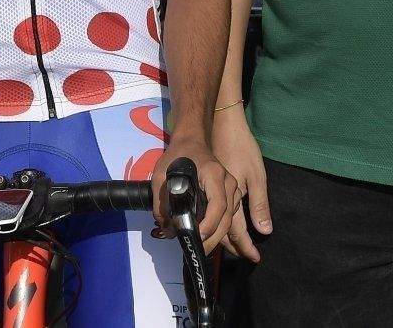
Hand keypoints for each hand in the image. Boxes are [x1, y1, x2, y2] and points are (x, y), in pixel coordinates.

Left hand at [155, 133, 240, 253]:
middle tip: (198, 252)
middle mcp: (228, 181)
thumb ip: (161, 203)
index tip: (196, 236)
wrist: (191, 140)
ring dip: (219, 237)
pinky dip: (222, 229)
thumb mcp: (162, 176)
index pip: (217, 204)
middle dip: (213, 238)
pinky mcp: (230, 192)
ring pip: (231, 217)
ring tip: (203, 250)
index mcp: (213, 174)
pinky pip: (230, 214)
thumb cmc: (177, 155)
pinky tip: (211, 239)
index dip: (209, 224)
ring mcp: (232, 186)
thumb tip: (165, 229)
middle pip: (227, 216)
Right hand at [212, 102, 270, 261]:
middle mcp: (214, 199)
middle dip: (232, 246)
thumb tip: (264, 231)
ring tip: (234, 246)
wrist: (222, 123)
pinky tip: (220, 220)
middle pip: (221, 231)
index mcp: (227, 200)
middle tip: (244, 256)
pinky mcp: (203, 184)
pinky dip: (217, 219)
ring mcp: (206, 191)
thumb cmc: (241, 147)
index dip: (245, 247)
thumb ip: (259, 204)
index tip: (254, 259)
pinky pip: (209, 209)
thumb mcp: (257, 176)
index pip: (235, 233)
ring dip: (222, 235)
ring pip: (213, 221)